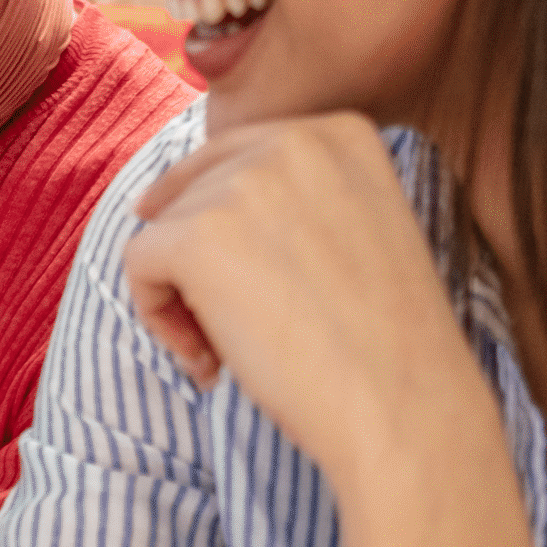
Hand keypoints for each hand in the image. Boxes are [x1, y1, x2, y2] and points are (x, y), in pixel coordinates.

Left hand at [122, 112, 490, 473]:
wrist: (408, 411)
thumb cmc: (386, 346)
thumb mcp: (359, 233)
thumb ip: (294, 198)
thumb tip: (170, 196)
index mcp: (343, 135)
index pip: (239, 160)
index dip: (233, 233)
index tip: (267, 290)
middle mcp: (295, 141)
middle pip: (197, 192)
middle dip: (205, 264)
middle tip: (246, 332)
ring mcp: (245, 182)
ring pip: (165, 229)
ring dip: (185, 299)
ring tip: (233, 356)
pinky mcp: (199, 234)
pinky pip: (138, 262)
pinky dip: (157, 318)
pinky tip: (209, 362)